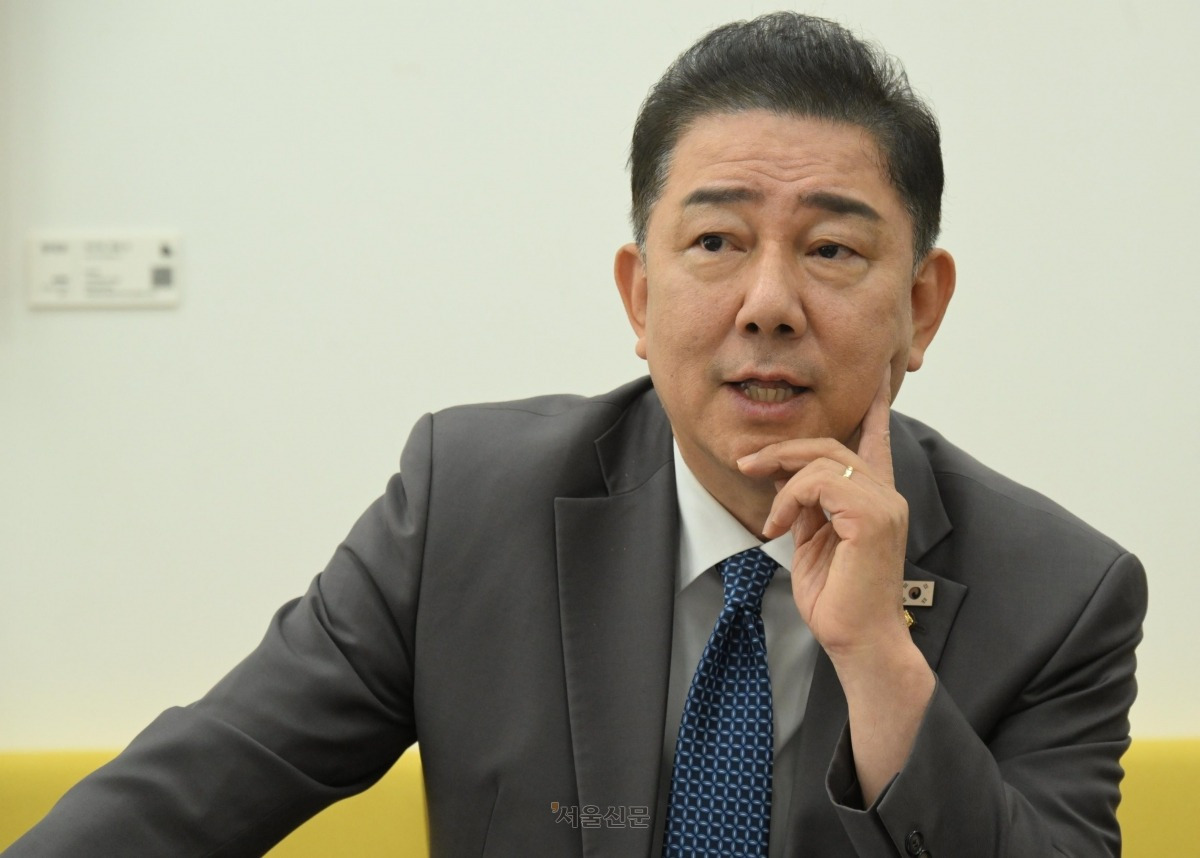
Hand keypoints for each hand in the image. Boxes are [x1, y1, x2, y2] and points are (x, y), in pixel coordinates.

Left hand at [737, 367, 908, 657]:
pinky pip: (821, 482)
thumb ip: (809, 506)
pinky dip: (790, 499)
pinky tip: (779, 526)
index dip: (874, 409)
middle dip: (783, 450)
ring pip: (823, 459)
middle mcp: (887, 496)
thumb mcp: (814, 541)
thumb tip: (786, 478)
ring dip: (781, 477)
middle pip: (831, 445)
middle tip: (745, 464)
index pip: (877, 441)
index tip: (875, 378)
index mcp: (876, 500)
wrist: (858, 640)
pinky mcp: (872, 516)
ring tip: (767, 514)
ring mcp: (883, 504)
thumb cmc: (837, 599)